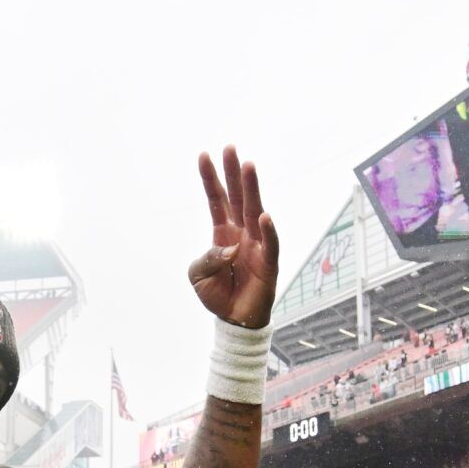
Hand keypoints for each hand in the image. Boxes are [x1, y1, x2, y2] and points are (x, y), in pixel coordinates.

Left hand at [187, 146, 279, 328]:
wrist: (233, 319)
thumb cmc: (217, 294)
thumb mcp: (198, 276)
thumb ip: (206, 258)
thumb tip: (228, 248)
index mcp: (222, 233)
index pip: (216, 200)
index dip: (210, 179)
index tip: (204, 155)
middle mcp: (241, 233)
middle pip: (237, 197)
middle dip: (233, 173)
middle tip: (230, 148)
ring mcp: (256, 245)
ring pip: (254, 211)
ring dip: (252, 189)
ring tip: (248, 166)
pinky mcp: (269, 263)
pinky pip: (270, 244)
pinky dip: (268, 231)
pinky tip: (264, 216)